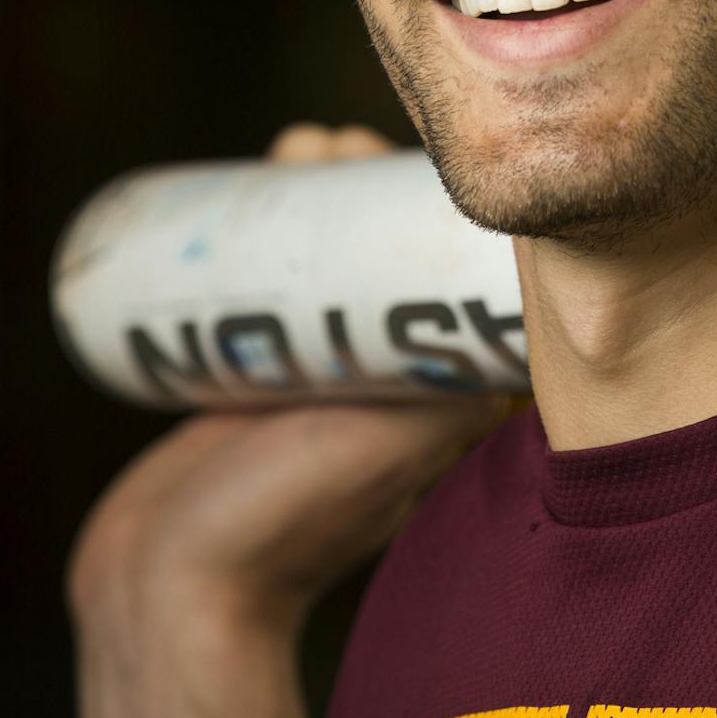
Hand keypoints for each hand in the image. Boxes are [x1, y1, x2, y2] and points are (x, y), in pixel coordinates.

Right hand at [68, 123, 504, 717]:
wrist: (179, 577)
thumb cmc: (302, 515)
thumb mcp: (414, 437)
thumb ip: (469, 377)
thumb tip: (537, 303)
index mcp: (438, 383)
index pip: (450, 267)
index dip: (436, 204)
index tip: (415, 154)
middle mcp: (388, 365)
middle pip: (389, 244)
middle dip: (366, 178)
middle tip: (341, 140)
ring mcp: (324, 361)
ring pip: (330, 245)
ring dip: (321, 181)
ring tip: (305, 145)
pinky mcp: (260, 360)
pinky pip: (273, 270)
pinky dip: (273, 211)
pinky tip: (277, 160)